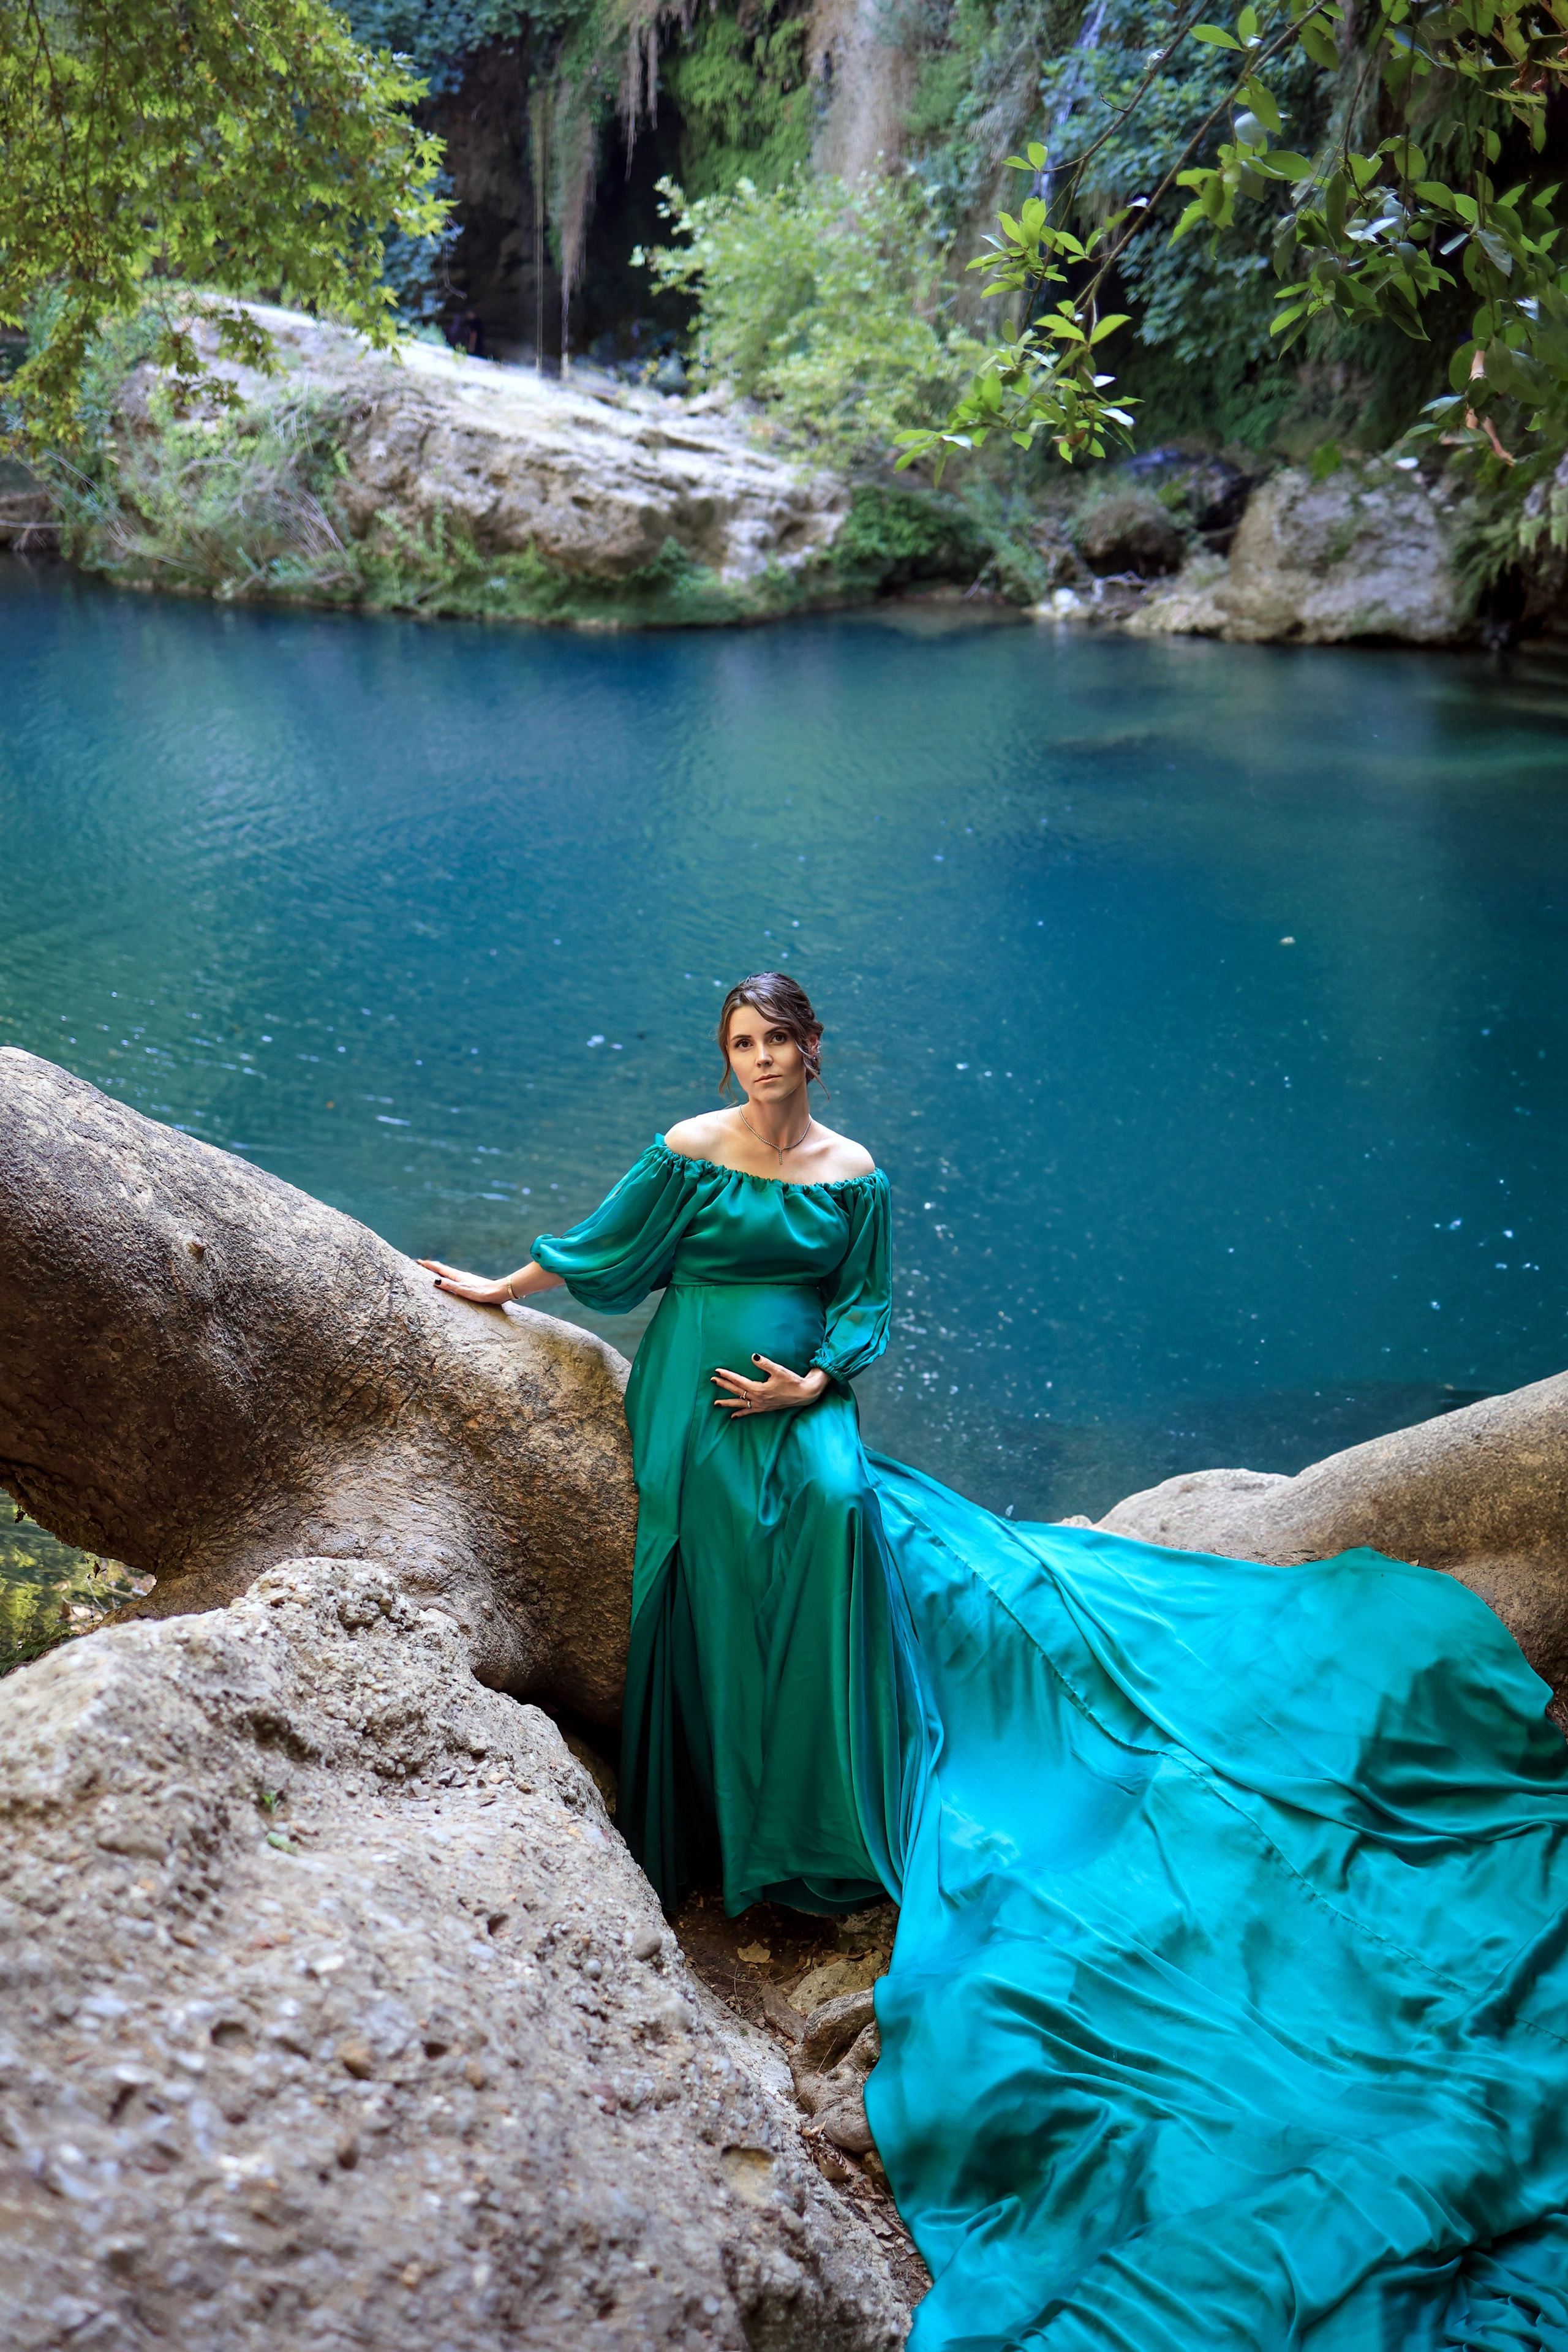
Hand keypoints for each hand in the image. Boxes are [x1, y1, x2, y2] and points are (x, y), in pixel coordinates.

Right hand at [419, 1258, 511, 1306]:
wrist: (498, 1292)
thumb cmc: (481, 1292)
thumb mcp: (463, 1290)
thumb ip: (450, 1286)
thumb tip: (435, 1281)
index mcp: (458, 1276)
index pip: (440, 1269)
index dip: (429, 1266)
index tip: (419, 1261)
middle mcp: (461, 1276)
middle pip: (444, 1269)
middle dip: (433, 1267)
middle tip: (422, 1263)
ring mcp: (466, 1279)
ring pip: (450, 1274)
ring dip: (440, 1272)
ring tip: (433, 1271)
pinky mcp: (471, 1284)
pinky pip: (455, 1279)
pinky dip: (448, 1277)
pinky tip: (452, 1281)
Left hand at [712, 1354, 828, 1416]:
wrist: (804, 1394)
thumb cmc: (792, 1381)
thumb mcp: (778, 1370)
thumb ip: (764, 1364)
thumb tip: (753, 1356)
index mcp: (759, 1389)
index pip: (739, 1381)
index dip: (727, 1375)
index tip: (717, 1371)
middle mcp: (757, 1399)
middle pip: (736, 1392)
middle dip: (723, 1386)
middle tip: (712, 1380)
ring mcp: (760, 1405)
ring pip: (740, 1404)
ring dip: (727, 1402)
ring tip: (716, 1403)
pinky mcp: (765, 1409)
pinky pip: (749, 1412)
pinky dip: (740, 1414)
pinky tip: (733, 1416)